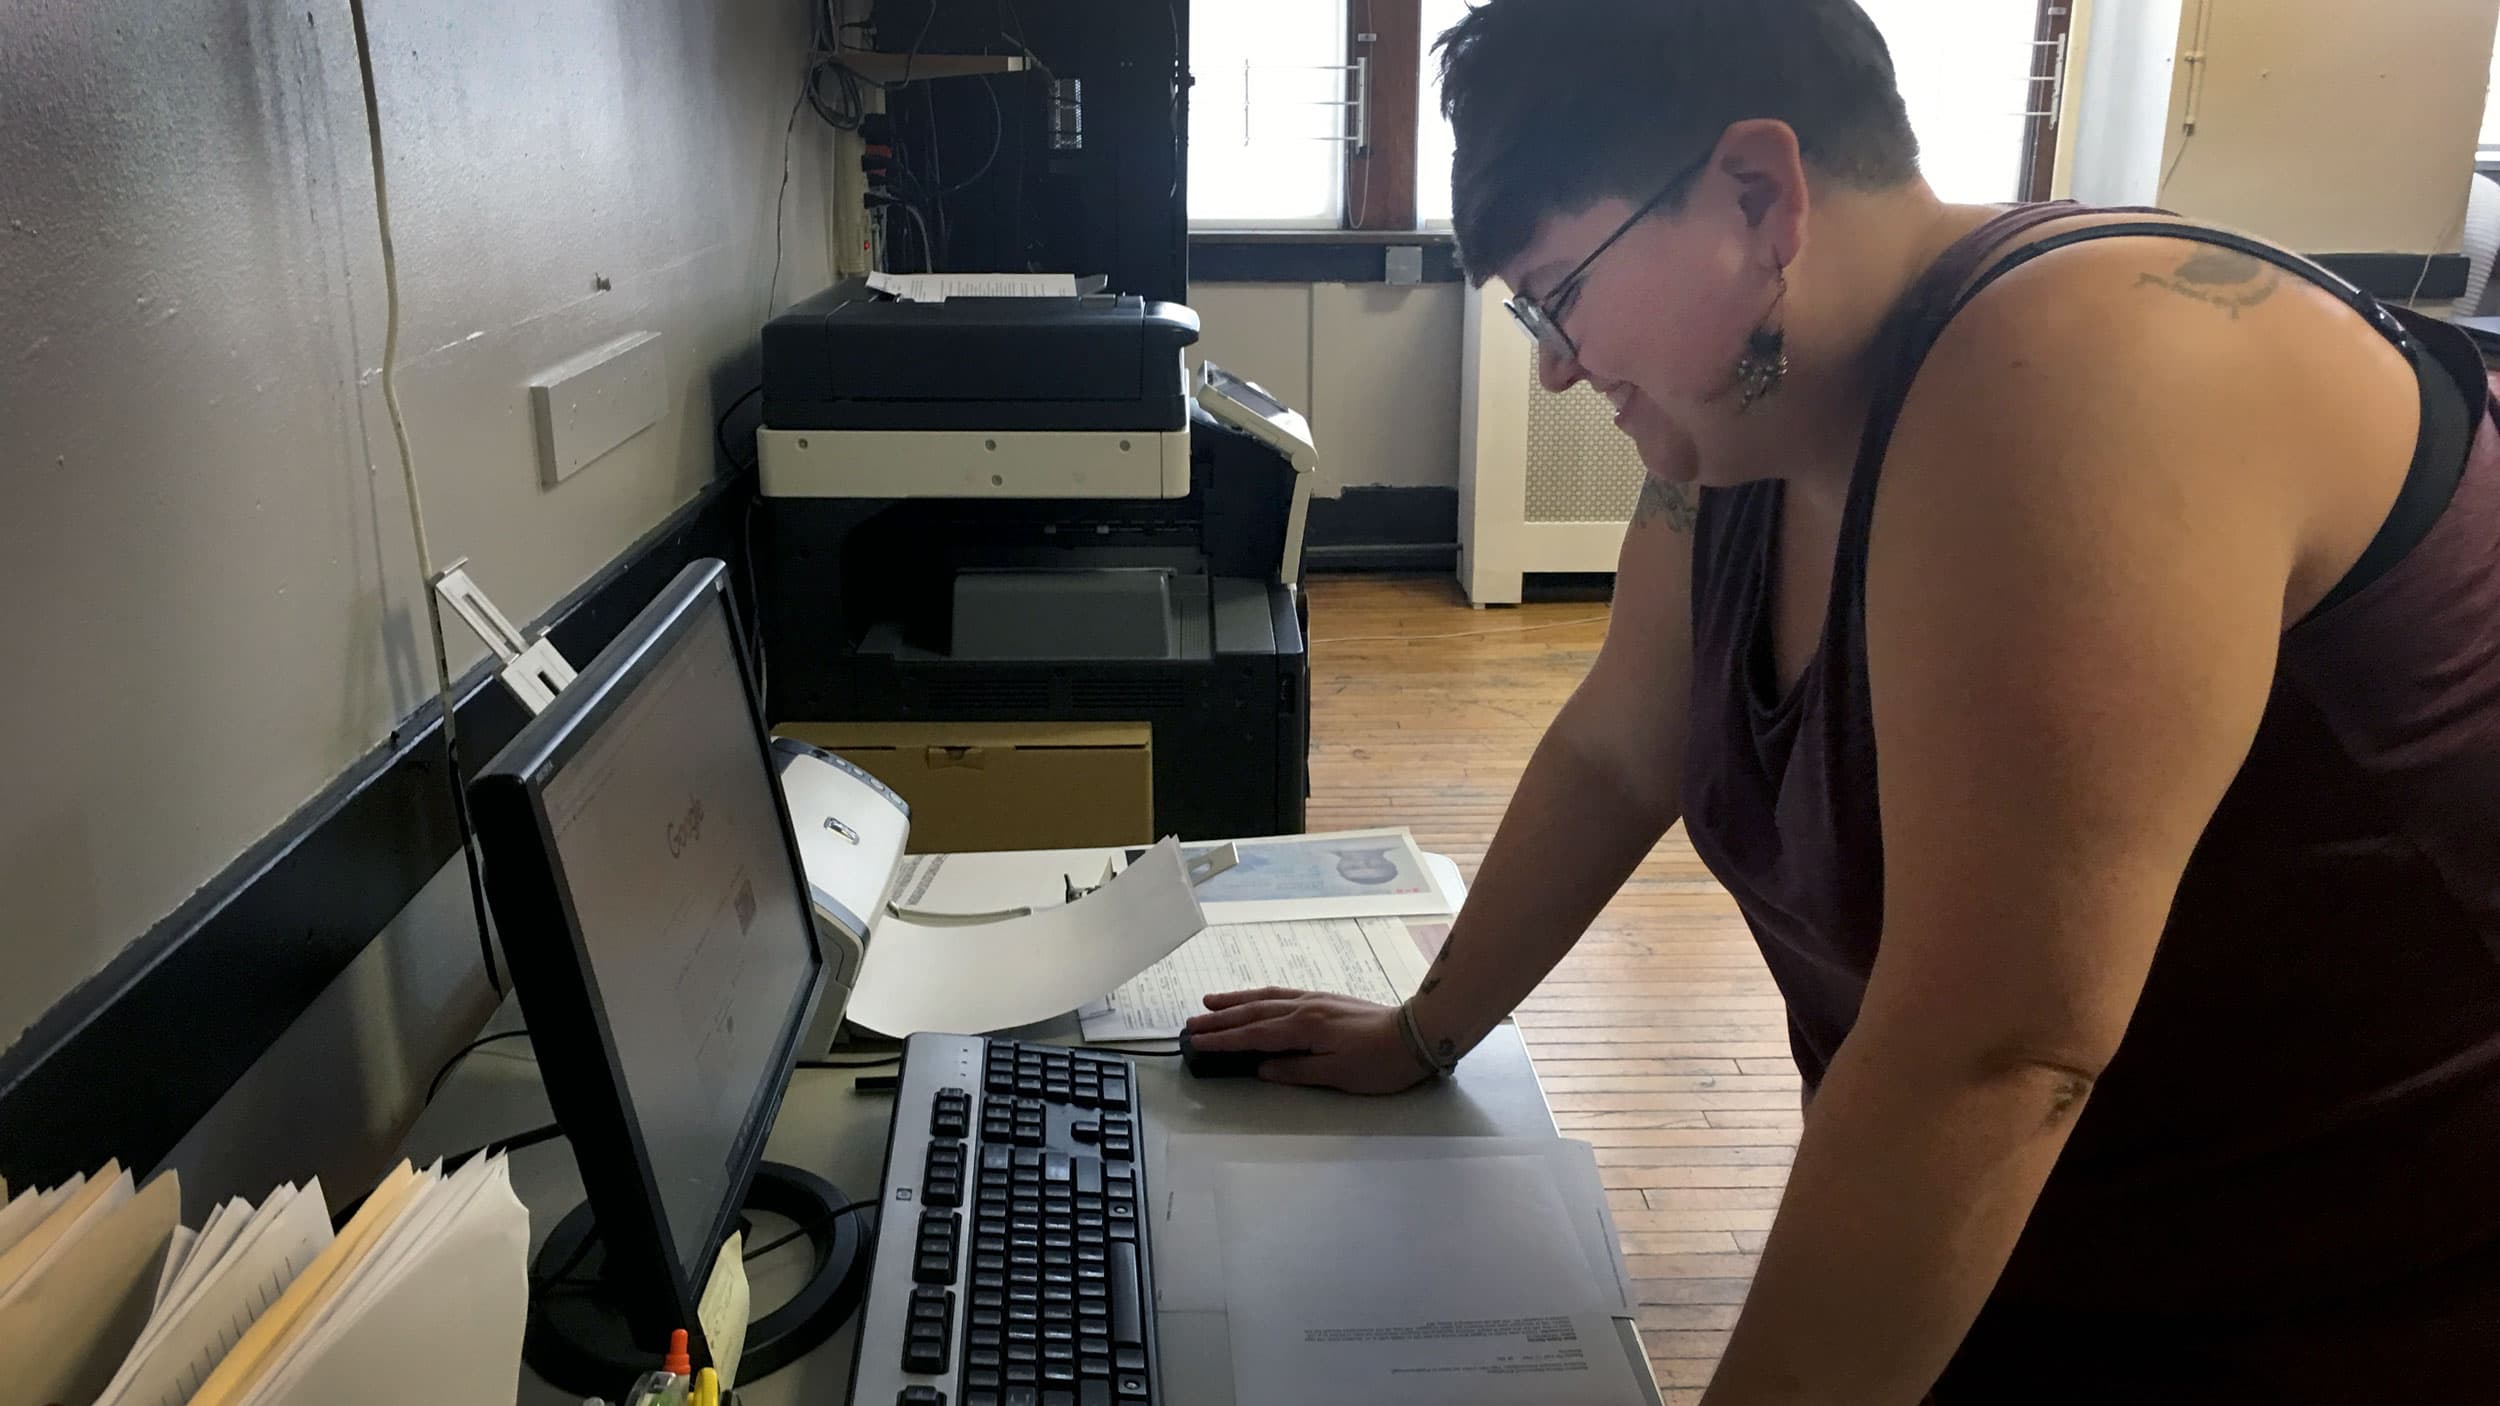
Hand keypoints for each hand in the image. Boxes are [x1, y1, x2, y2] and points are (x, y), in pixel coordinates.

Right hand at [1182, 987, 1434, 1094]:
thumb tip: (1261, 1068)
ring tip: (1210, 1002)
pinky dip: (1261, 995)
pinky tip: (1255, 998)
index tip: (1196, 1043)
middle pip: (1253, 1013)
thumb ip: (1296, 1071)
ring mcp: (1315, 1000)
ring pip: (1266, 998)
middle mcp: (1304, 1008)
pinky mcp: (1326, 999)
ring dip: (1236, 1001)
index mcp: (1304, 1028)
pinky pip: (1283, 993)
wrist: (1418, 1034)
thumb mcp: (1337, 1076)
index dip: (1224, 1041)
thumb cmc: (1380, 1063)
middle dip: (1220, 1020)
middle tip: (1191, 1024)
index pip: (1254, 1035)